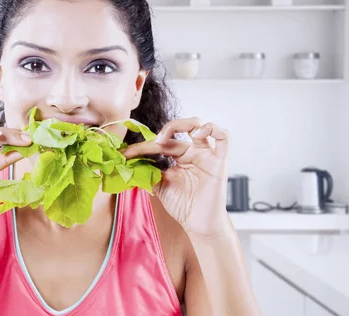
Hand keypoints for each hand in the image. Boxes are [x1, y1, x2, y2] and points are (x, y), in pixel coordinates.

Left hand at [122, 118, 230, 238]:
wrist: (198, 224)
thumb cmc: (183, 206)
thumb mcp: (159, 186)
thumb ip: (147, 171)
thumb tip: (128, 162)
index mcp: (180, 156)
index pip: (160, 143)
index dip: (141, 147)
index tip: (124, 154)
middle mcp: (194, 151)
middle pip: (176, 130)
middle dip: (156, 136)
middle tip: (143, 148)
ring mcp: (207, 154)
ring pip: (199, 125)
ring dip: (181, 124)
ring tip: (165, 138)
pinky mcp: (220, 161)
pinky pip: (224, 137)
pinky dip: (211, 128)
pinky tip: (196, 134)